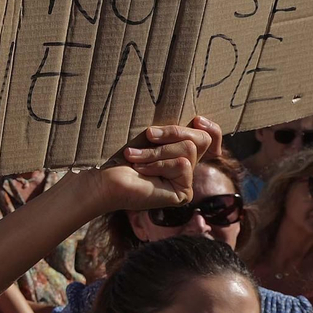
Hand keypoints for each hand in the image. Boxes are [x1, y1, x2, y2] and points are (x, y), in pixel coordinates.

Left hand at [87, 117, 220, 212]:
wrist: (101, 178)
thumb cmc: (120, 154)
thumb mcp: (152, 135)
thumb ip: (176, 130)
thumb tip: (200, 120)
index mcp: (180, 152)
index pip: (211, 138)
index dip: (211, 128)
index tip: (197, 119)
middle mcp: (187, 168)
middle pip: (201, 139)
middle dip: (173, 132)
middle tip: (148, 135)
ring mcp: (185, 182)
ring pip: (188, 150)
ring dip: (156, 151)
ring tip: (134, 157)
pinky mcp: (182, 193)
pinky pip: (181, 165)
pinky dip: (157, 164)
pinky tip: (140, 171)